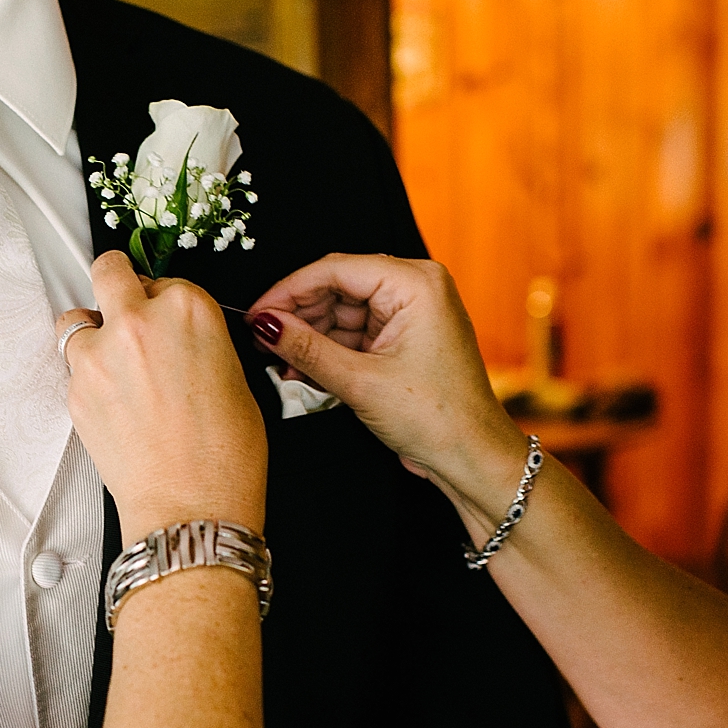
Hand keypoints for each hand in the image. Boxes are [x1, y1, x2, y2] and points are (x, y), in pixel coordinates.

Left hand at [57, 252, 266, 542]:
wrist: (190, 509)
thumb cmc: (224, 458)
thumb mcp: (237, 380)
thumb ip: (201, 343)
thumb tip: (181, 340)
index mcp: (188, 310)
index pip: (163, 280)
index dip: (162, 301)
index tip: (164, 318)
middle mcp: (138, 323)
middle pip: (109, 270)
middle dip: (115, 281)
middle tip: (121, 299)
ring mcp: (99, 356)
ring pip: (75, 320)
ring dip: (92, 335)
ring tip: (113, 365)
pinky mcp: (74, 391)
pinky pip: (73, 369)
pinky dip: (88, 379)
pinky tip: (114, 405)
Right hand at [245, 254, 526, 526]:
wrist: (471, 457)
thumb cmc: (437, 418)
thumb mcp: (360, 382)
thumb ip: (306, 348)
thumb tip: (265, 324)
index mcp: (416, 283)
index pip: (336, 270)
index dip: (289, 290)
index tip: (256, 313)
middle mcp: (415, 288)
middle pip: (337, 287)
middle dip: (298, 316)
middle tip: (262, 340)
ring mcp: (410, 312)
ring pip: (341, 312)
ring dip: (310, 338)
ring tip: (280, 363)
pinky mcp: (403, 337)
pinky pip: (354, 332)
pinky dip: (328, 350)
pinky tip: (302, 370)